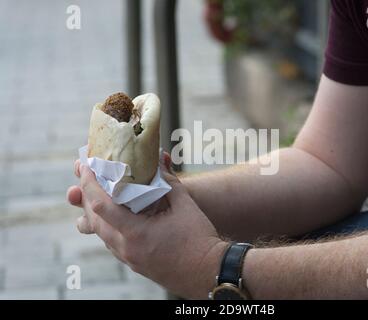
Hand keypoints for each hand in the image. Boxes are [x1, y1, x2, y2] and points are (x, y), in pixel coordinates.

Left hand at [66, 154, 227, 298]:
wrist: (210, 272)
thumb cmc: (199, 239)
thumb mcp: (185, 204)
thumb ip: (168, 181)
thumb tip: (159, 160)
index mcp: (136, 233)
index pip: (101, 206)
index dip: (90, 184)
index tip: (86, 166)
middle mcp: (126, 248)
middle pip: (94, 220)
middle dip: (87, 195)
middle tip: (86, 175)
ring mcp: (130, 259)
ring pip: (101, 234)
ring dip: (95, 212)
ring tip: (96, 192)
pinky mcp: (135, 264)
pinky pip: (112, 243)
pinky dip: (108, 225)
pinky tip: (114, 215)